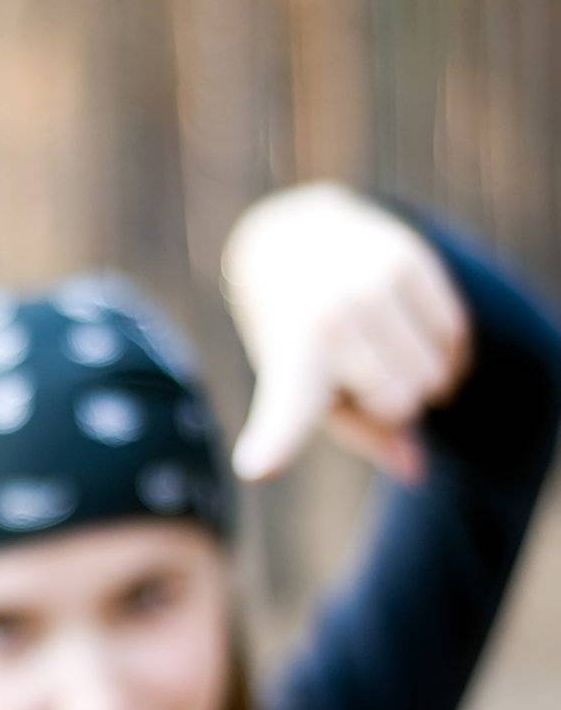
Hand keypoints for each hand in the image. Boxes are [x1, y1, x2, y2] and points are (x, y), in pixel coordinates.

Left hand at [221, 181, 472, 483]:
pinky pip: (454, 335)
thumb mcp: (318, 396)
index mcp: (290, 365)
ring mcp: (369, 284)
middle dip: (392, 402)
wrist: (293, 241)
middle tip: (358, 369)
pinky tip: (409, 330)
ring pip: (434, 374)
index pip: (288, 414)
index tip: (255, 468)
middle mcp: (327, 319)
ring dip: (419, 374)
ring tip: (378, 345)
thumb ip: (364, 436)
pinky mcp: (408, 258)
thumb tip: (416, 468)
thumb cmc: (301, 345)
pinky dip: (443, 347)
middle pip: (402, 406)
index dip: (274, 446)